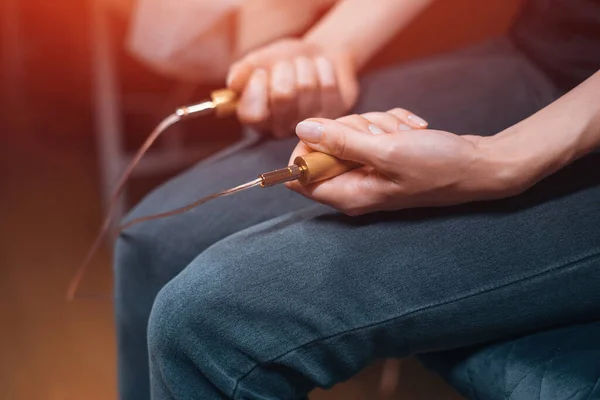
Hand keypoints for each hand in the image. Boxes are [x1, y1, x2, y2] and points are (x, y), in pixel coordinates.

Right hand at [227, 38, 358, 137]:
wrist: (316, 55)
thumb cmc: (284, 61)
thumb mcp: (259, 60)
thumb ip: (243, 71)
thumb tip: (233, 84)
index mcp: (257, 118)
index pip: (252, 115)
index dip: (256, 90)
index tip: (260, 72)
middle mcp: (282, 127)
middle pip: (283, 96)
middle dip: (284, 69)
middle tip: (286, 65)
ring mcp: (309, 125)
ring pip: (306, 87)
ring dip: (304, 65)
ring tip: (303, 65)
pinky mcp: (333, 115)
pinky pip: (327, 85)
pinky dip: (323, 67)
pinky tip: (320, 70)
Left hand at [286, 110, 525, 214]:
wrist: (479, 166)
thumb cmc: (438, 166)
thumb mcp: (387, 151)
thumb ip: (342, 141)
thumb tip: (303, 129)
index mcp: (349, 195)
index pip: (299, 177)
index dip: (307, 150)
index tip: (329, 133)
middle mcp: (355, 186)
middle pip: (326, 147)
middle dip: (353, 129)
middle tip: (381, 137)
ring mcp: (371, 171)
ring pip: (352, 133)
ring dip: (379, 124)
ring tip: (404, 136)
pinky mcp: (385, 158)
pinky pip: (373, 130)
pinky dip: (392, 124)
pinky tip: (413, 131)